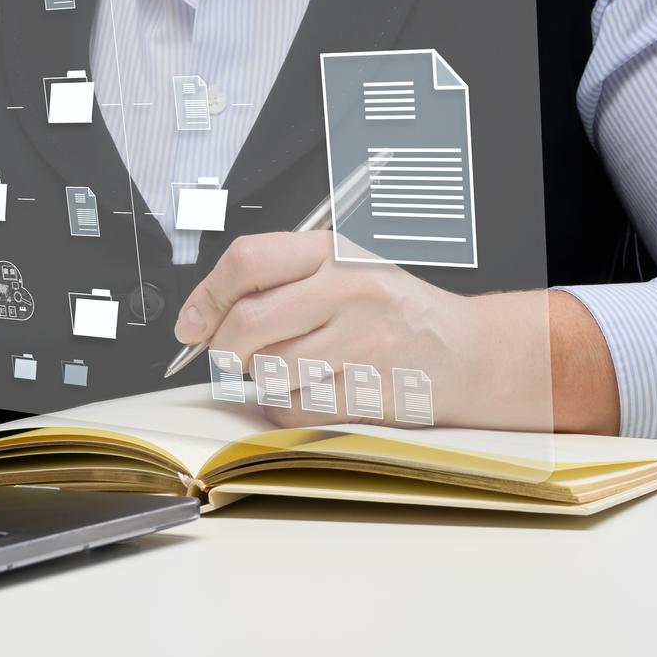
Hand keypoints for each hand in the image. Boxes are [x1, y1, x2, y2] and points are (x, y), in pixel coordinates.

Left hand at [175, 231, 555, 431]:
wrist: (465, 351)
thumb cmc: (392, 311)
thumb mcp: (339, 269)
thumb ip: (273, 283)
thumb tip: (200, 318)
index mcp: (332, 250)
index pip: (247, 261)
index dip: (205, 296)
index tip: (190, 323)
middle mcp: (348, 288)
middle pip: (247, 323)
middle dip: (223, 349)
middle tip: (227, 356)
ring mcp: (361, 341)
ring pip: (267, 370)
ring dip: (262, 379)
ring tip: (295, 367)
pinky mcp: (368, 389)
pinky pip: (294, 407)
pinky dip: (289, 406)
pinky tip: (318, 388)